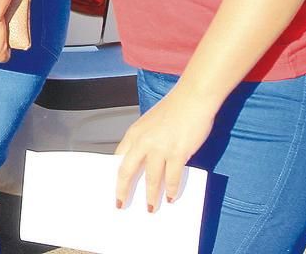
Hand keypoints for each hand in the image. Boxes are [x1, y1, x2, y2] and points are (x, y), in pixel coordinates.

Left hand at [113, 85, 216, 211]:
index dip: (114, 176)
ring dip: (150, 196)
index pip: (118, 159)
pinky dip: (171, 190)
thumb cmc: (174, 110)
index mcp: (134, 133)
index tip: (112, 188)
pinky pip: (172, 178)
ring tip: (150, 208)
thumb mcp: (150, 124)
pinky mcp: (178, 153)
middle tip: (121, 204)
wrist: (193, 98)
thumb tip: (144, 166)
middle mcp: (143, 141)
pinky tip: (170, 198)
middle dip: (123, 191)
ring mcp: (160, 148)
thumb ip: (145, 142)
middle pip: (127, 171)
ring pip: (151, 179)